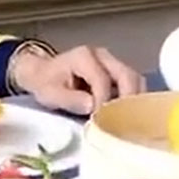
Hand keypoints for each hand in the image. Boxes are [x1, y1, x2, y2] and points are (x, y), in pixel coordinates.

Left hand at [11, 45, 144, 115]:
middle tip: (124, 122)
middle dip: (128, 100)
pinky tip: (128, 115)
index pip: (102, 80)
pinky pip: (132, 84)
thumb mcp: (50, 94)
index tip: (101, 120)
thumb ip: (70, 100)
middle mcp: (102, 55)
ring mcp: (111, 62)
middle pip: (127, 75)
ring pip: (134, 79)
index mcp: (84, 56)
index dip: (103, 101)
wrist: (43, 73)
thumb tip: (93, 107)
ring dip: (135, 100)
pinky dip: (133, 99)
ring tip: (128, 120)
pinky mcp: (116, 72)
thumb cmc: (46, 83)